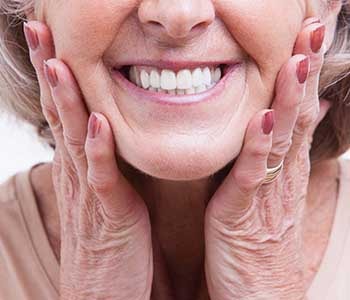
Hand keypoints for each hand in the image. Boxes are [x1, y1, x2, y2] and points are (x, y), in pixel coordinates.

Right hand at [23, 21, 152, 299]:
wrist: (102, 292)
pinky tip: (97, 122)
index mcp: (80, 167)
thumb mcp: (103, 193)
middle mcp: (78, 174)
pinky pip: (102, 178)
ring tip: (58, 61)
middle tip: (40, 30)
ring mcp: (90, 194)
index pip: (64, 112)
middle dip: (50, 71)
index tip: (52, 39)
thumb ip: (102, 163)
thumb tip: (104, 132)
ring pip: (74, 139)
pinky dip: (98, 150)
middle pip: (60, 114)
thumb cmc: (108, 240)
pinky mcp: (109, 216)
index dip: (56, 75)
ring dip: (66, 100)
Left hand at [203, 17, 327, 299]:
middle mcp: (280, 176)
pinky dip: (259, 146)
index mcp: (283, 171)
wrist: (258, 297)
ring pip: (281, 138)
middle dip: (303, 73)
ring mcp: (265, 194)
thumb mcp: (273, 199)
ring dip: (290, 99)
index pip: (297, 114)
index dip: (303, 77)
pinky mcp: (243, 213)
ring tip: (298, 60)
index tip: (307, 40)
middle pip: (296, 116)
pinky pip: (252, 175)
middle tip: (312, 30)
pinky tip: (264, 118)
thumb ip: (279, 161)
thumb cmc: (260, 247)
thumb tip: (294, 124)